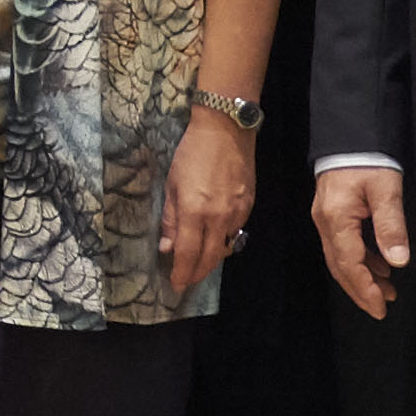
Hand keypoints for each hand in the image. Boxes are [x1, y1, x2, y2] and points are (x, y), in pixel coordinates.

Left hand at [159, 113, 253, 298]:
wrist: (226, 131)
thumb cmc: (192, 154)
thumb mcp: (172, 184)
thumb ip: (170, 218)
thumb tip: (167, 246)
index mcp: (195, 212)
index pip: (187, 253)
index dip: (181, 272)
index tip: (175, 284)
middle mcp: (218, 218)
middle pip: (210, 258)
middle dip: (196, 273)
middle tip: (186, 281)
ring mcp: (238, 213)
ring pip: (225, 248)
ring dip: (211, 260)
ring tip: (197, 264)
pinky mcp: (249, 207)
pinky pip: (235, 232)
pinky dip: (223, 241)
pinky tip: (213, 239)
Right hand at [315, 157, 412, 322]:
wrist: (350, 134)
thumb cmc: (368, 159)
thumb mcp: (386, 190)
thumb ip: (391, 226)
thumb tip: (398, 261)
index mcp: (337, 220)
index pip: (349, 264)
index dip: (365, 289)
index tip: (380, 308)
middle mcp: (325, 223)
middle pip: (339, 266)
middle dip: (360, 290)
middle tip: (382, 308)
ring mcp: (325, 219)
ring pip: (340, 258)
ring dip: (362, 277)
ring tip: (387, 290)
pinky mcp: (331, 214)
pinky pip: (343, 245)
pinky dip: (361, 260)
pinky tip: (379, 264)